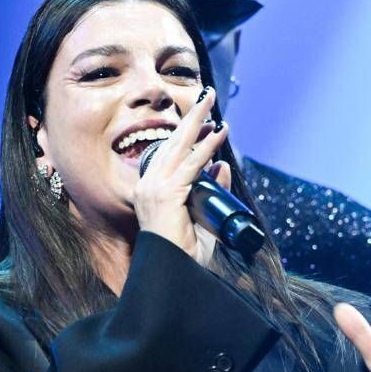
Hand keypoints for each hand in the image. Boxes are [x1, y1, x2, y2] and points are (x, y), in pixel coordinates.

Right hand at [132, 86, 231, 267]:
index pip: (169, 155)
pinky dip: (207, 147)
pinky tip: (219, 132)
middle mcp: (148, 186)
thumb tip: (222, 167)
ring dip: (198, 121)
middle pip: (171, 143)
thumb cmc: (184, 255)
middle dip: (190, 118)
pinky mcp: (167, 194)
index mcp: (150, 191)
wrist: (173, 274)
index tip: (204, 121)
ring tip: (211, 101)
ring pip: (179, 146)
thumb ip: (212, 191)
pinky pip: (192, 165)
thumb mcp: (203, 217)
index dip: (186, 135)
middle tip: (205, 97)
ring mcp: (155, 189)